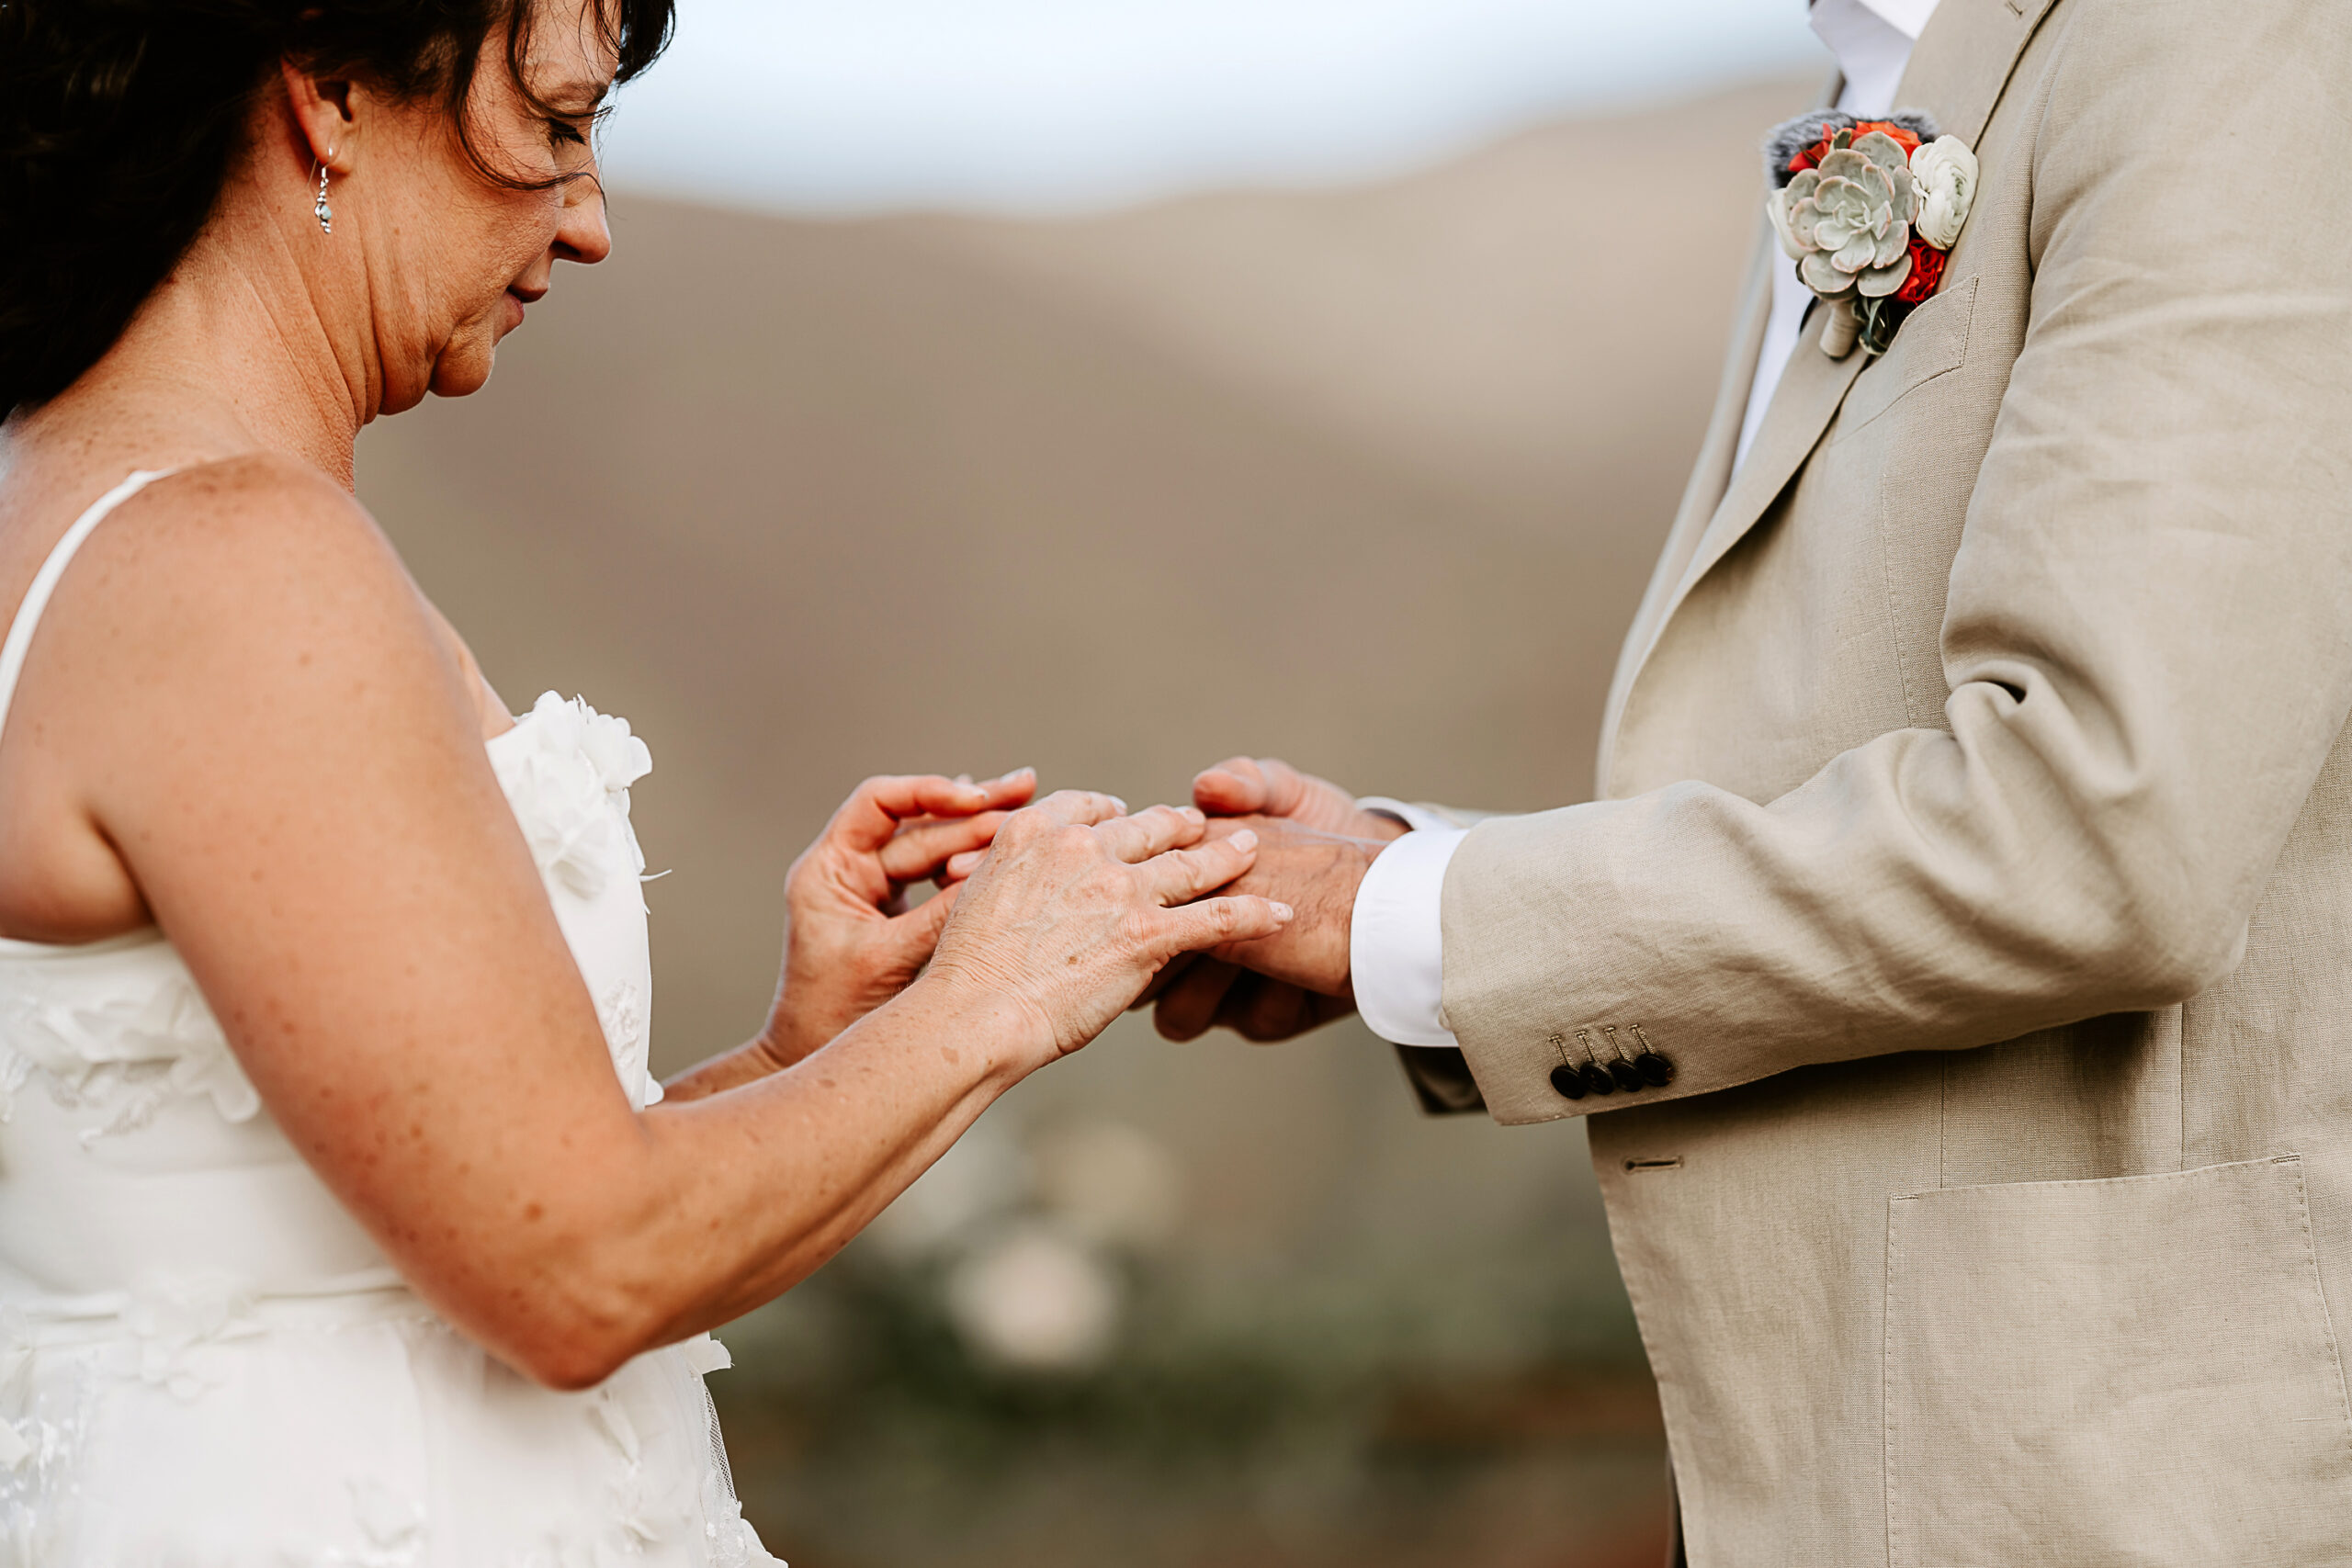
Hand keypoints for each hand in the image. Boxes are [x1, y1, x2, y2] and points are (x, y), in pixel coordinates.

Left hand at [761, 769, 1036, 1066]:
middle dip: (973, 810)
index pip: (879, 803)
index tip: (976, 798)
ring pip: (937, 847)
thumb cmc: (832, 1016)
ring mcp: (878, 892)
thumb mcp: (891, 959)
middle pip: (919, 823)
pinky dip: (977, 864)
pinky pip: (943, 877)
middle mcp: (851, 871)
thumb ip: (941, 916)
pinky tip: (1012, 843)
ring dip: (982, 832)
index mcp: (829, 869)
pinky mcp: (902, 915)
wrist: (814, 1057)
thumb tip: (998, 874)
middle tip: (1025, 789)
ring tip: (1032, 807)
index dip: (929, 792)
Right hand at [925, 793, 1292, 1070]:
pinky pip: (1219, 918)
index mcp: (1036, 832)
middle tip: (1199, 823)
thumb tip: (1014, 874)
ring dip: (1229, 853)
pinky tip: (1281, 913)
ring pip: (1190, 863)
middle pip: (1147, 826)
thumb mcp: (973, 897)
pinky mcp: (1149, 935)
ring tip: (1252, 845)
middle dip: (1178, 824)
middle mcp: (1082, 848)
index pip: (1089, 805)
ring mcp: (1120, 890)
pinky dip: (1256, 912)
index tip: (1124, 819)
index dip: (1113, 813)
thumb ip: (1004, 872)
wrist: (974, 1014)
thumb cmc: (965, 972)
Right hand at [1147, 756, 1403, 1042]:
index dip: (1142, 905)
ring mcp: (1226, 987)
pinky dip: (1277, 996)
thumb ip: (1249, 783)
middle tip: (1208, 937)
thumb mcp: (1289, 795)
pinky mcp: (1266, 1014)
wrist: (1395, 884)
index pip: (1136, 909)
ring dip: (1212, 987)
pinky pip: (1251, 1020)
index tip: (1171, 894)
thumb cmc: (1325, 833)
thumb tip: (1207, 785)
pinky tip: (1310, 969)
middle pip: (1142, 976)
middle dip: (1166, 960)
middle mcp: (1194, 946)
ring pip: (1179, 1015)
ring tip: (1255, 957)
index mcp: (1185, 892)